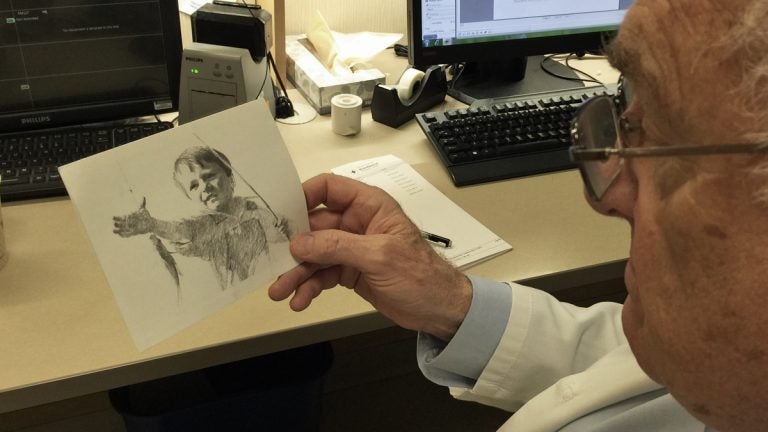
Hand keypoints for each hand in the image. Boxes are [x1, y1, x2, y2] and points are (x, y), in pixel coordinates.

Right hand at [113, 197, 154, 236]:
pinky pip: (126, 235)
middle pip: (119, 224)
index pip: (120, 218)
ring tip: (113, 231)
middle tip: (115, 223)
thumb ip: (142, 203)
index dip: (116, 218)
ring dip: (117, 230)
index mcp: (128, 217)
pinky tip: (120, 235)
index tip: (113, 217)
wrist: (150, 223)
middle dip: (117, 224)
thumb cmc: (144, 216)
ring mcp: (129, 228)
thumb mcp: (143, 209)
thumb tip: (143, 196)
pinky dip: (123, 235)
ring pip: (121, 230)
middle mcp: (127, 223)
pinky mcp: (133, 233)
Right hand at [268, 174, 471, 340]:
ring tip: (281, 291)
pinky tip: (300, 299)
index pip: (329, 188)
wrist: (438, 309)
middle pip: (314, 226)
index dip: (304, 196)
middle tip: (273, 262)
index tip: (282, 213)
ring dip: (296, 272)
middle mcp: (358, 223)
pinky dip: (309, 287)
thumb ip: (338, 247)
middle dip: (293, 246)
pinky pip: (321, 274)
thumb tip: (301, 243)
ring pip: (314, 254)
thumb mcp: (379, 256)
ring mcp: (352, 248)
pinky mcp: (349, 271)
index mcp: (370, 206)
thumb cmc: (422, 275)